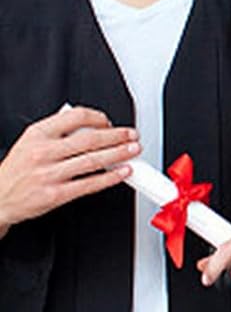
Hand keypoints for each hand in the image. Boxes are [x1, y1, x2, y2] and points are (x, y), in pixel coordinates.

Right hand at [0, 106, 137, 230]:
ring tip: (133, 150)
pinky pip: (88, 184)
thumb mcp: (30, 140)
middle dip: (117, 136)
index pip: (76, 116)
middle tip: (132, 135)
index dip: (99, 117)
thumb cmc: (17, 168)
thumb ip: (58, 128)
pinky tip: (122, 173)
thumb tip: (91, 122)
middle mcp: (43, 152)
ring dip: (118, 154)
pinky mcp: (54, 195)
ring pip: (92, 161)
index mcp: (38, 134)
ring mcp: (49, 174)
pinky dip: (109, 178)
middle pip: (89, 139)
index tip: (111, 122)